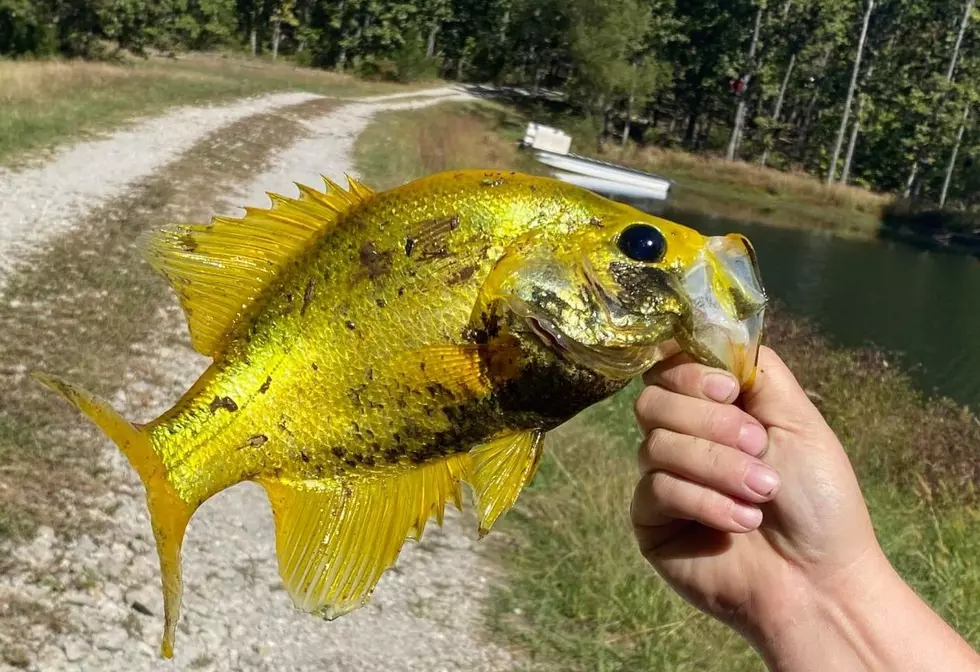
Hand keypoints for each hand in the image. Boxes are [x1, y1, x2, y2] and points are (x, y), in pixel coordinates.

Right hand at [631, 346, 883, 641]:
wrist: (818, 580)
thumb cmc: (819, 501)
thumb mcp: (800, 420)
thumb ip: (757, 370)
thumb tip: (717, 330)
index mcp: (715, 410)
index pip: (671, 367)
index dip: (691, 372)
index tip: (731, 391)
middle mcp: (683, 437)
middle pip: (655, 399)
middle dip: (710, 424)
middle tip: (758, 447)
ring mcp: (662, 477)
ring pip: (656, 443)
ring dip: (718, 467)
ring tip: (761, 495)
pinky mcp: (649, 519)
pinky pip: (657, 489)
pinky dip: (704, 502)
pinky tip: (740, 522)